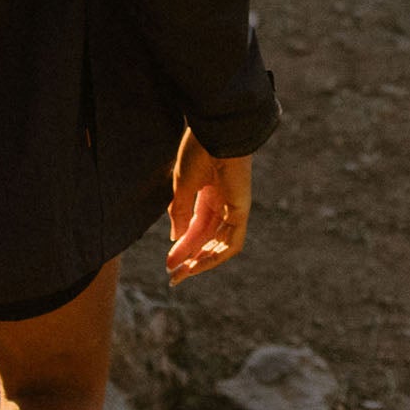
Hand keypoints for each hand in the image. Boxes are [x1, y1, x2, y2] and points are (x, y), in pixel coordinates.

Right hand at [164, 128, 249, 284]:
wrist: (216, 132)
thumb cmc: (199, 152)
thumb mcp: (182, 186)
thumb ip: (180, 213)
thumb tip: (175, 237)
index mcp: (207, 195)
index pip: (194, 229)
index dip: (181, 247)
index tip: (168, 264)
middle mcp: (221, 203)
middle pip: (206, 239)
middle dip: (190, 259)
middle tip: (174, 277)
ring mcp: (233, 207)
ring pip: (220, 244)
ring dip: (203, 261)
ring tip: (185, 273)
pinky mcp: (241, 209)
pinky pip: (234, 241)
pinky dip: (218, 254)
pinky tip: (201, 263)